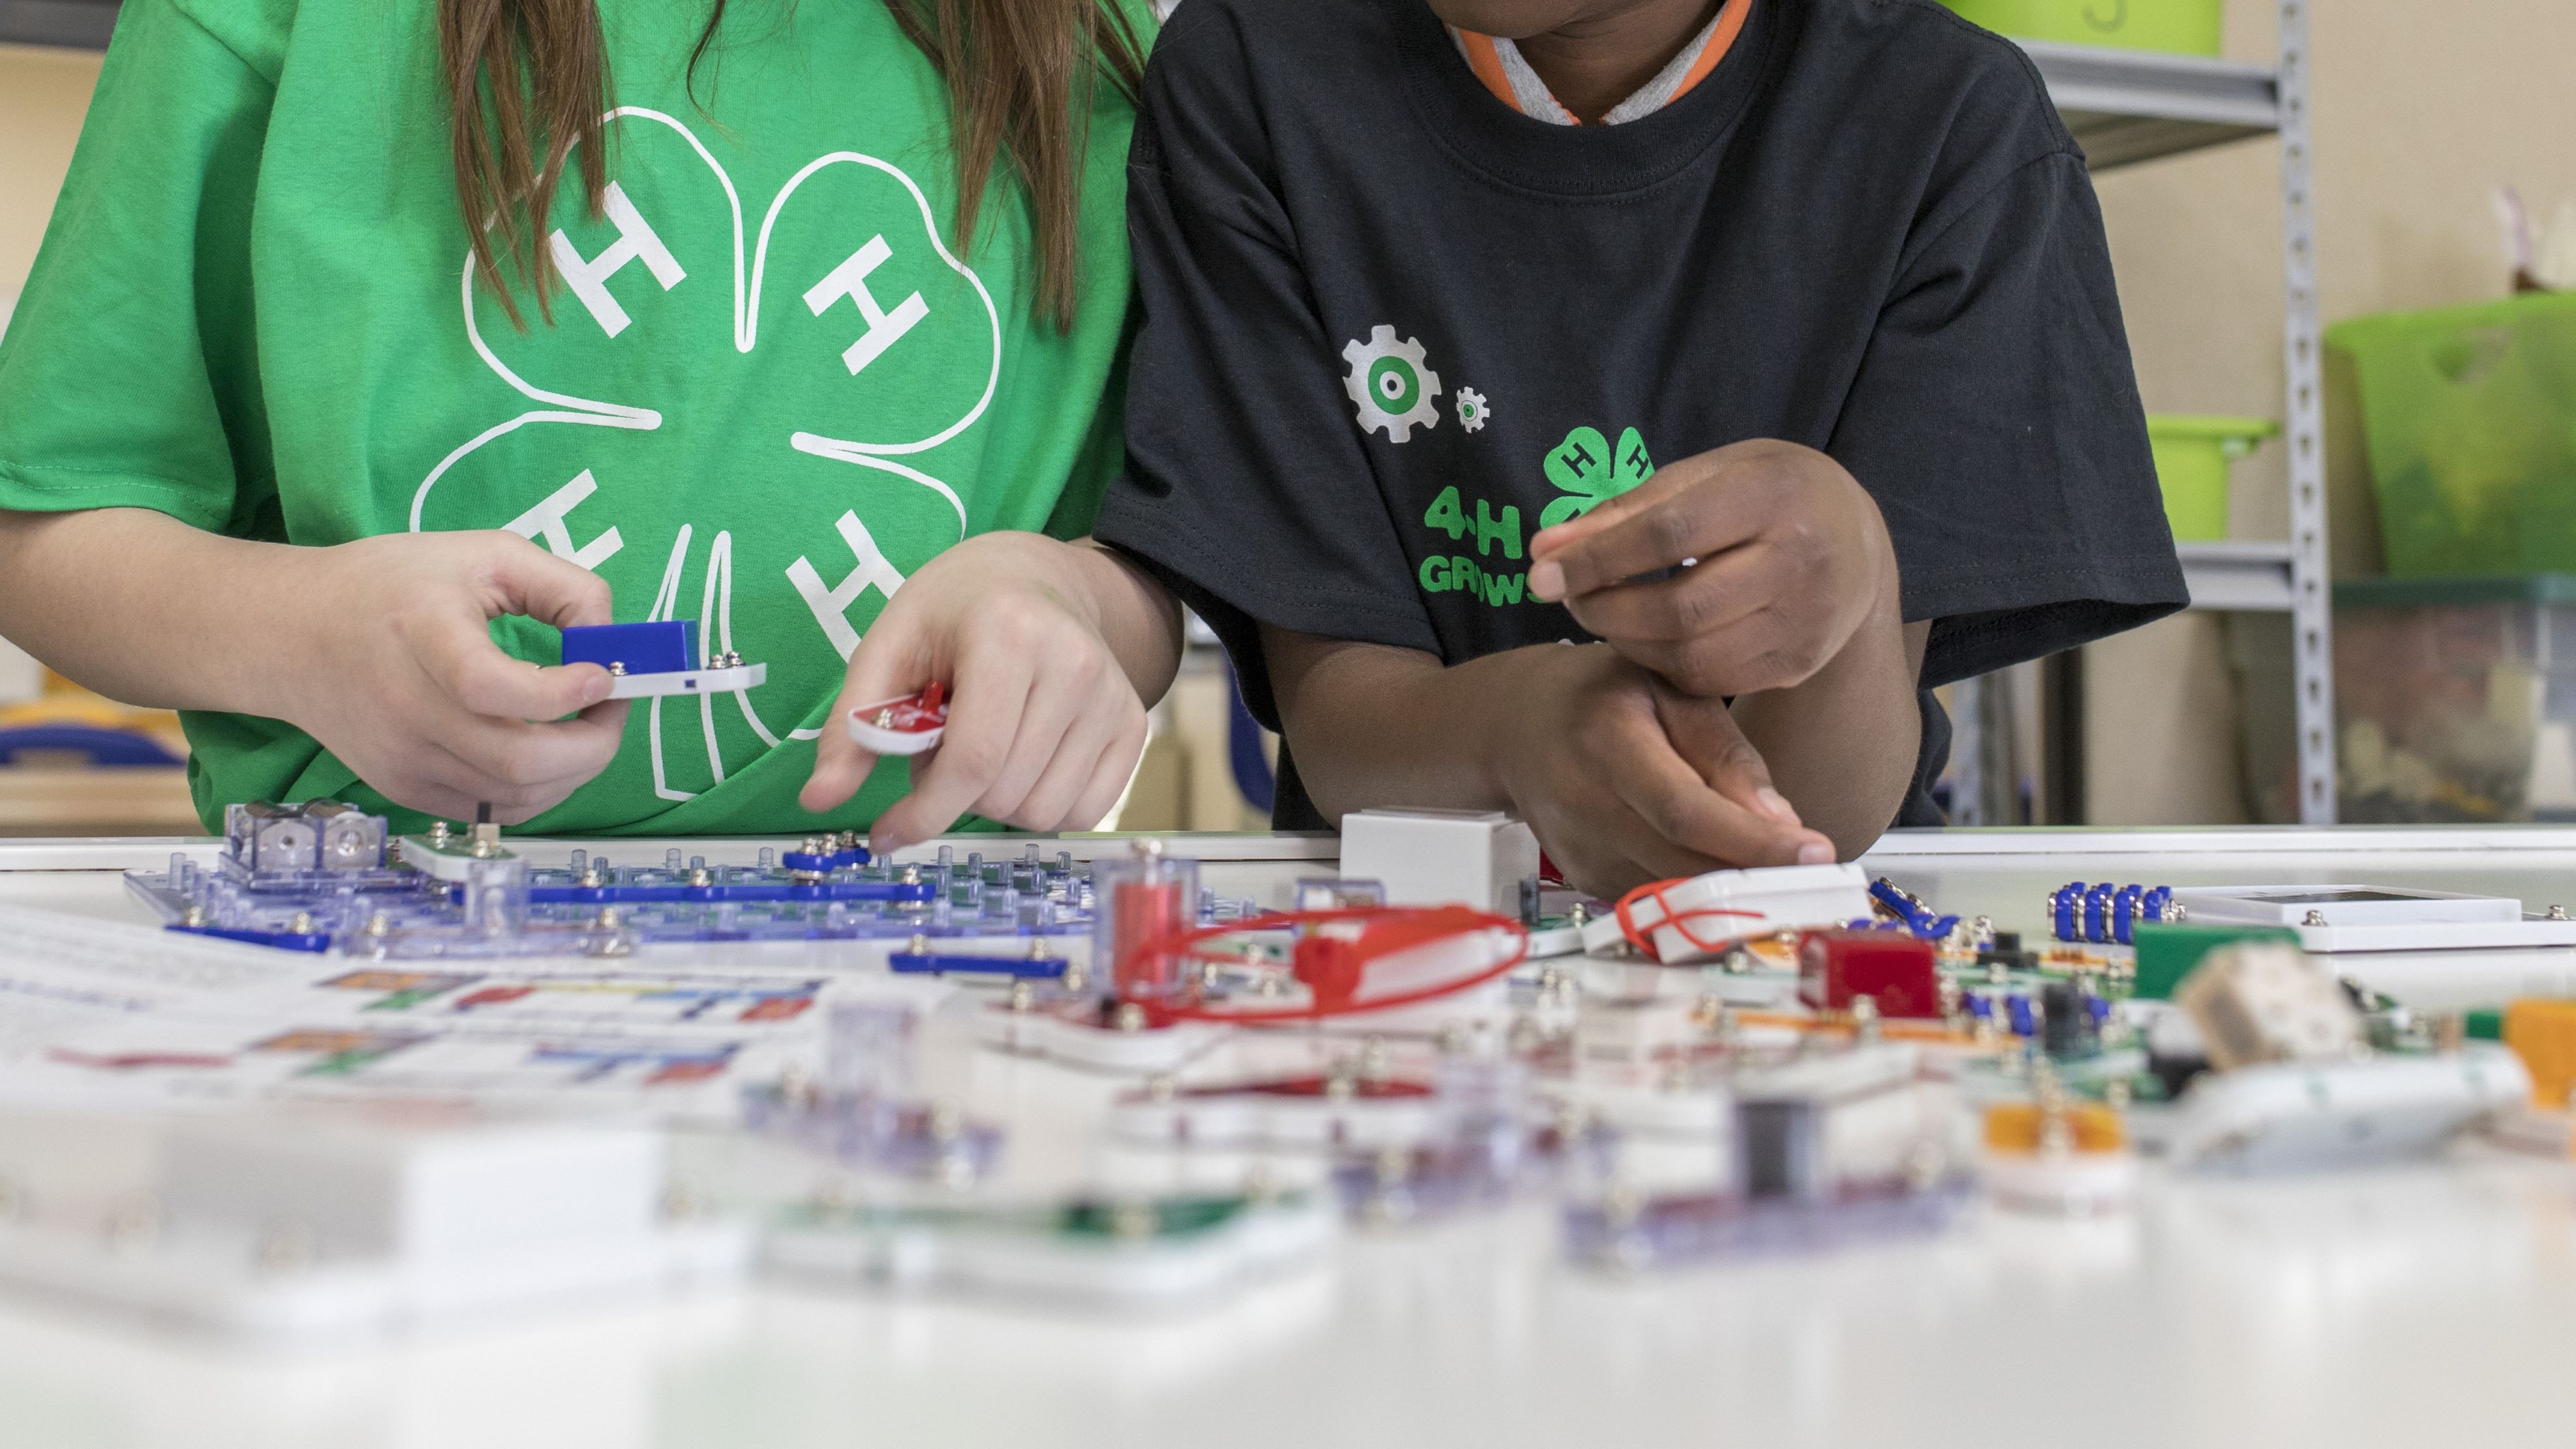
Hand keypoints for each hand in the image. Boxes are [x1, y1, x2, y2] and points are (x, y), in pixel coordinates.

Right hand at [282, 531, 625, 822]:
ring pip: (515, 795)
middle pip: (518, 762)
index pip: (493, 688)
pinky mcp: (402, 787)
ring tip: (587, 727)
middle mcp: (406, 708)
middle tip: (612, 708)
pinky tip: (549, 753)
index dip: (563, 693)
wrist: (292, 633)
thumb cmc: (393, 585)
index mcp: (422, 635)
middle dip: (594, 744)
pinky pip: (491, 811)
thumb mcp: (483, 554)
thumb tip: (609, 642)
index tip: (601, 675)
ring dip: (575, 770)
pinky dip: (538, 790)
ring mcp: (402, 758)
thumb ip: (561, 588)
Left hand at [801, 533, 1150, 850]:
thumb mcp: (889, 647)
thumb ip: (855, 723)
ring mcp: (1113, 697)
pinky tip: (1022, 761)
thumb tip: (817, 799)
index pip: (973, 757)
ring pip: (1045, 812)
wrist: (1034, 579)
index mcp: (1010, 633)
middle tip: (942, 747)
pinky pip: (1084, 812)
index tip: (885, 834)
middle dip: (956, 794)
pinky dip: (1042, 807)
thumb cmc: (953, 613)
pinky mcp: (1133, 725)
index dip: (924, 812)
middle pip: (1005, 791)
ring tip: (984, 747)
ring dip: (997, 801)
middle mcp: (1076, 664)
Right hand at [1490, 645, 1834, 895]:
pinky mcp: (1583, 877)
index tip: (1817, 853)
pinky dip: (1699, 895)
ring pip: (1673, 894)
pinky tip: (1728, 872)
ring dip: (1737, 897)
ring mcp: (1579, 849)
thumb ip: (1725, 752)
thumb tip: (1783, 823)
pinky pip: (1656, 898)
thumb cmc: (1605, 695)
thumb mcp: (1670, 689)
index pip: (1686, 809)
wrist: (1516, 725)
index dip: (1751, 841)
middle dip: (1760, 881)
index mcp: (1609, 739)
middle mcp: (1585, 802)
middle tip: (1827, 883)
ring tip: (1792, 882)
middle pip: (1682, 865)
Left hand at [1527, 440, 1895, 697]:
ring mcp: (1805, 621)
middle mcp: (1800, 561)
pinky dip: (1663, 664)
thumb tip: (1545, 549)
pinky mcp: (1799, 663)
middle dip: (1604, 608)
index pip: (1669, 534)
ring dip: (1627, 641)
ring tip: (1603, 612)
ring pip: (1691, 655)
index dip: (1597, 558)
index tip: (1539, 572)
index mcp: (1774, 495)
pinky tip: (1647, 638)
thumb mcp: (1708, 475)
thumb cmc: (1767, 494)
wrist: (1859, 544)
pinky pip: (1713, 680)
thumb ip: (1628, 509)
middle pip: (1679, 608)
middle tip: (1567, 596)